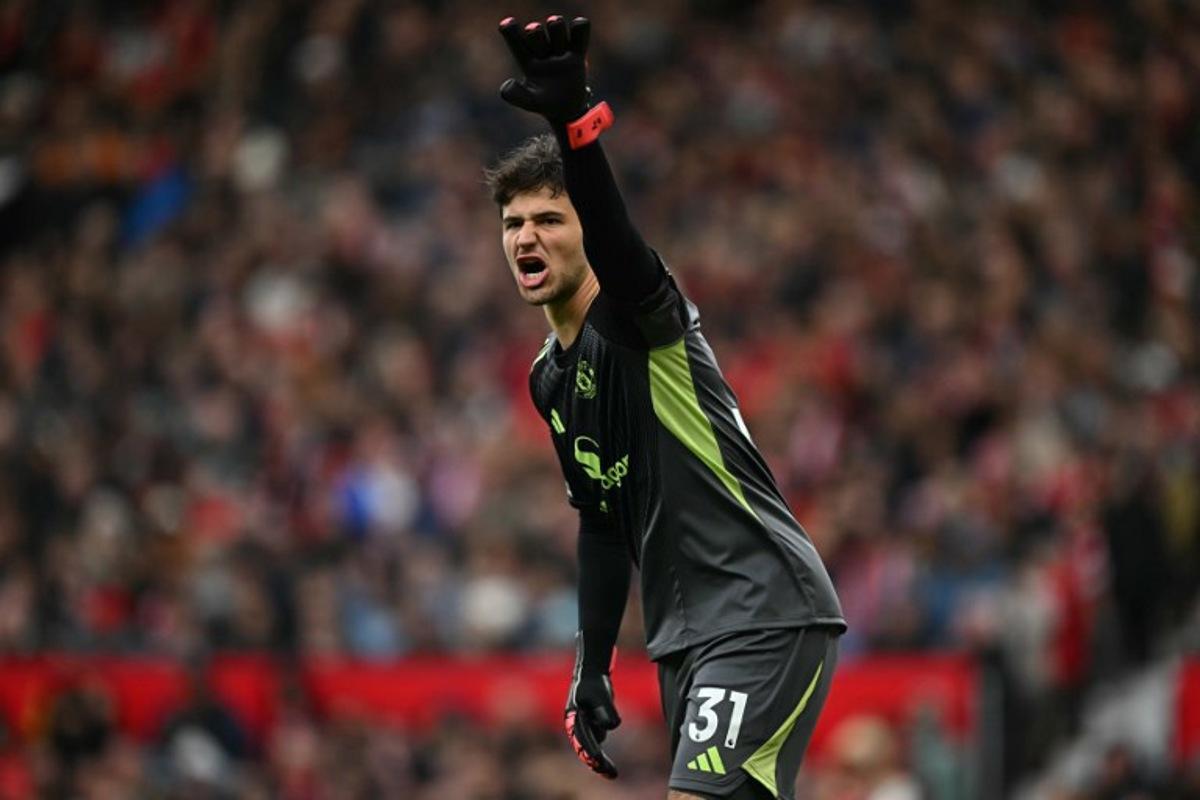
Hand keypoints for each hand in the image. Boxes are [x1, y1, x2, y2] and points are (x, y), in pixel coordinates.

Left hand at [498, 14, 592, 123]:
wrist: (568, 110)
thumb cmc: (545, 104)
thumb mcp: (529, 103)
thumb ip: (515, 96)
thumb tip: (508, 83)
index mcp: (526, 59)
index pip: (514, 39)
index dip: (510, 31)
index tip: (507, 25)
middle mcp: (541, 50)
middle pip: (534, 31)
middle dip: (535, 33)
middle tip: (538, 45)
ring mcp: (559, 49)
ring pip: (556, 25)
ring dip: (556, 27)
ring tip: (560, 49)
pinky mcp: (577, 52)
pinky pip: (580, 29)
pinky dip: (580, 27)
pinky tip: (577, 30)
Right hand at [564, 635, 620, 777]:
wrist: (592, 672)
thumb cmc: (595, 681)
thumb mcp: (602, 693)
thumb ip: (606, 710)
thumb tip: (610, 726)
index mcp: (573, 716)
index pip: (582, 739)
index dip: (591, 752)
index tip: (599, 761)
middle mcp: (575, 723)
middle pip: (586, 746)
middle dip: (597, 761)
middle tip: (611, 773)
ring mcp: (583, 724)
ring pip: (598, 737)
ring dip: (601, 741)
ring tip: (605, 725)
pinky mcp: (591, 723)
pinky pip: (601, 732)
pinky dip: (604, 733)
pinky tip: (605, 708)